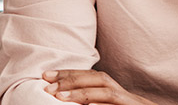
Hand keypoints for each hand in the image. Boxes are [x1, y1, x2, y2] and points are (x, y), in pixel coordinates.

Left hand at [43, 70, 157, 104]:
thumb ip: (95, 103)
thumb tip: (67, 100)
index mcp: (116, 94)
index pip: (92, 77)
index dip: (70, 74)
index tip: (46, 76)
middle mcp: (124, 95)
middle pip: (98, 78)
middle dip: (71, 79)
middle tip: (47, 85)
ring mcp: (131, 102)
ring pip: (106, 91)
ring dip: (82, 92)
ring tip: (60, 96)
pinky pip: (116, 104)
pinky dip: (101, 104)